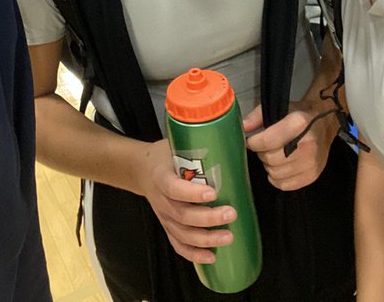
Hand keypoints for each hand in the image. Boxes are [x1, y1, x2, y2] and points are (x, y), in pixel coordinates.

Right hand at [134, 140, 236, 263]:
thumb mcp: (176, 142)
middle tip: (231, 213)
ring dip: (205, 239)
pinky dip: (194, 254)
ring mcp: (163, 216)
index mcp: (161, 175)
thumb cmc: (166, 154)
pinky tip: (212, 257)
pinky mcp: (167, 226)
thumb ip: (203, 140)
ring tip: (229, 237)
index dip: (191, 193)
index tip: (213, 192)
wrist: (140, 168)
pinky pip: (178, 244)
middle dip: (208, 218)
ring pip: (182, 233)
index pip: (173, 187)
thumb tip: (242, 126)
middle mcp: (161, 199)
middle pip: (182, 215)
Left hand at [243, 101, 334, 190]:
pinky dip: (277, 178)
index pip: (267, 141)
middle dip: (261, 153)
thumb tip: (242, 128)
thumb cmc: (300, 116)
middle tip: (264, 148)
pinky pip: (285, 185)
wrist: (325, 124)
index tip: (251, 141)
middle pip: (270, 159)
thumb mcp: (279, 108)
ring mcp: (311, 162)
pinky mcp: (312, 175)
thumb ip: (257, 117)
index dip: (253, 143)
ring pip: (275, 173)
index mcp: (299, 124)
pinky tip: (279, 167)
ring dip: (269, 166)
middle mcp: (308, 144)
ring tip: (273, 156)